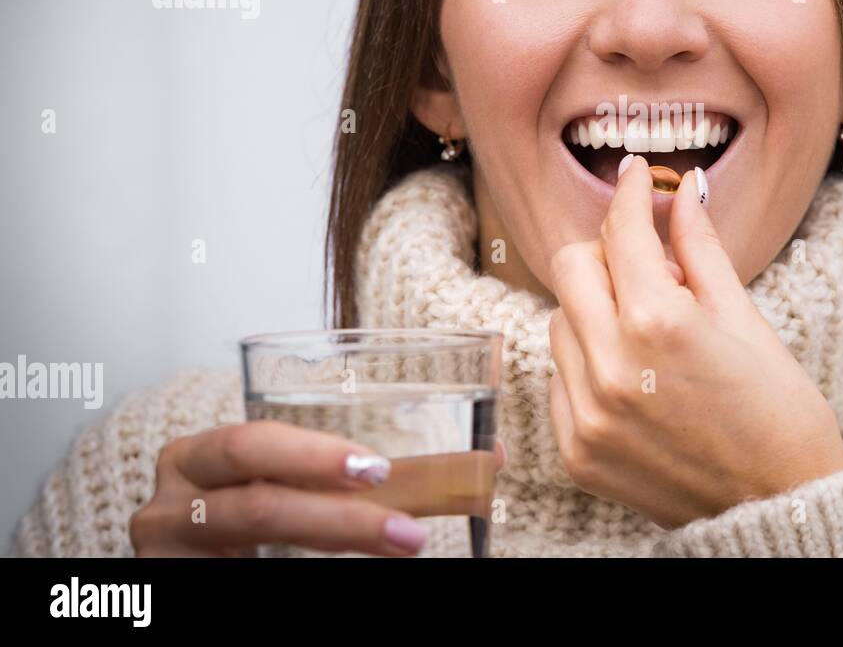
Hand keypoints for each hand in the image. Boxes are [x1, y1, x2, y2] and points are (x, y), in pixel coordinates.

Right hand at [129, 419, 505, 555]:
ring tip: (401, 544)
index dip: (313, 454)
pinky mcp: (174, 590)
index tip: (377, 470)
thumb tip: (484, 462)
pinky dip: (303, 574)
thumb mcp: (286, 488)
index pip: (251, 445)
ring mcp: (166, 557)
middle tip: (406, 527)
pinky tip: (349, 574)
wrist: (182, 568)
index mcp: (196, 461)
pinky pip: (244, 582)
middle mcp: (169, 508)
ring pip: (254, 539)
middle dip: (335, 516)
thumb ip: (361, 478)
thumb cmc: (241, 521)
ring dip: (336, 541)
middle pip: (253, 505)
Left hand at [548, 155, 842, 529]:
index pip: (621, 230)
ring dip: (596, 309)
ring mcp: (587, 414)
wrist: (781, 509)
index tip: (636, 175)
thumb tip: (685, 190)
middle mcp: (611, 366)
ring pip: (559, 319)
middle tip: (648, 263)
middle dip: (607, 252)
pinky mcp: (576, 450)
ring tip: (649, 330)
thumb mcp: (745, 319)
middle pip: (571, 265)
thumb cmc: (780, 411)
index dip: (631, 192)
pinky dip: (588, 362)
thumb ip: (700, 249)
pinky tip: (635, 374)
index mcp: (659, 323)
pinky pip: (560, 377)